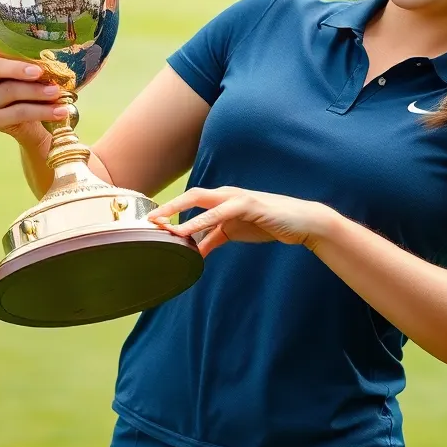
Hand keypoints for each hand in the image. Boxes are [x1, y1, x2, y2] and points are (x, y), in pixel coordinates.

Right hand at [0, 0, 125, 140]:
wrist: (55, 121)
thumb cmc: (59, 75)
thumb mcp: (70, 42)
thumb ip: (88, 11)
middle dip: (8, 65)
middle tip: (39, 67)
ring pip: (4, 88)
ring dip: (34, 88)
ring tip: (60, 88)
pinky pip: (18, 111)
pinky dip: (43, 109)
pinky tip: (65, 108)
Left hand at [148, 187, 338, 257]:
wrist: (300, 222)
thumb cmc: (266, 223)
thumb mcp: (234, 233)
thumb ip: (213, 239)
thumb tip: (193, 252)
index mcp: (222, 199)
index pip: (190, 200)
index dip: (170, 209)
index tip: (150, 222)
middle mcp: (226, 194)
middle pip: (190, 195)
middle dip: (167, 206)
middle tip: (146, 220)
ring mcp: (236, 198)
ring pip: (201, 199)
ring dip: (178, 211)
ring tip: (159, 224)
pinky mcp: (248, 205)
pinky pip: (220, 213)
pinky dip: (201, 221)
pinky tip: (188, 231)